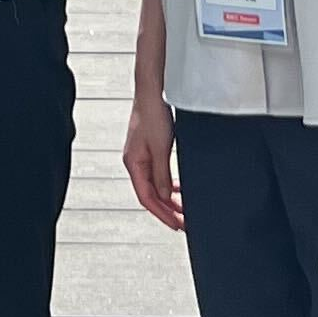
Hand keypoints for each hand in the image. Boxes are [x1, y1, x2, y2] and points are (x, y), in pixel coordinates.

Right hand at [122, 84, 182, 230]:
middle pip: (150, 194)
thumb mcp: (161, 149)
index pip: (146, 198)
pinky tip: (178, 189)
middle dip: (167, 210)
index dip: (162, 214)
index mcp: (133, 163)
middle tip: (183, 223)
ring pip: (155, 185)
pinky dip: (168, 185)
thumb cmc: (153, 114)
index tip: (176, 225)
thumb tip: (166, 197)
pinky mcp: (150, 148)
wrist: (152, 91)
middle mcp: (135, 161)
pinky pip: (158, 174)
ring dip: (169, 199)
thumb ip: (162, 175)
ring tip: (183, 210)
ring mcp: (142, 155)